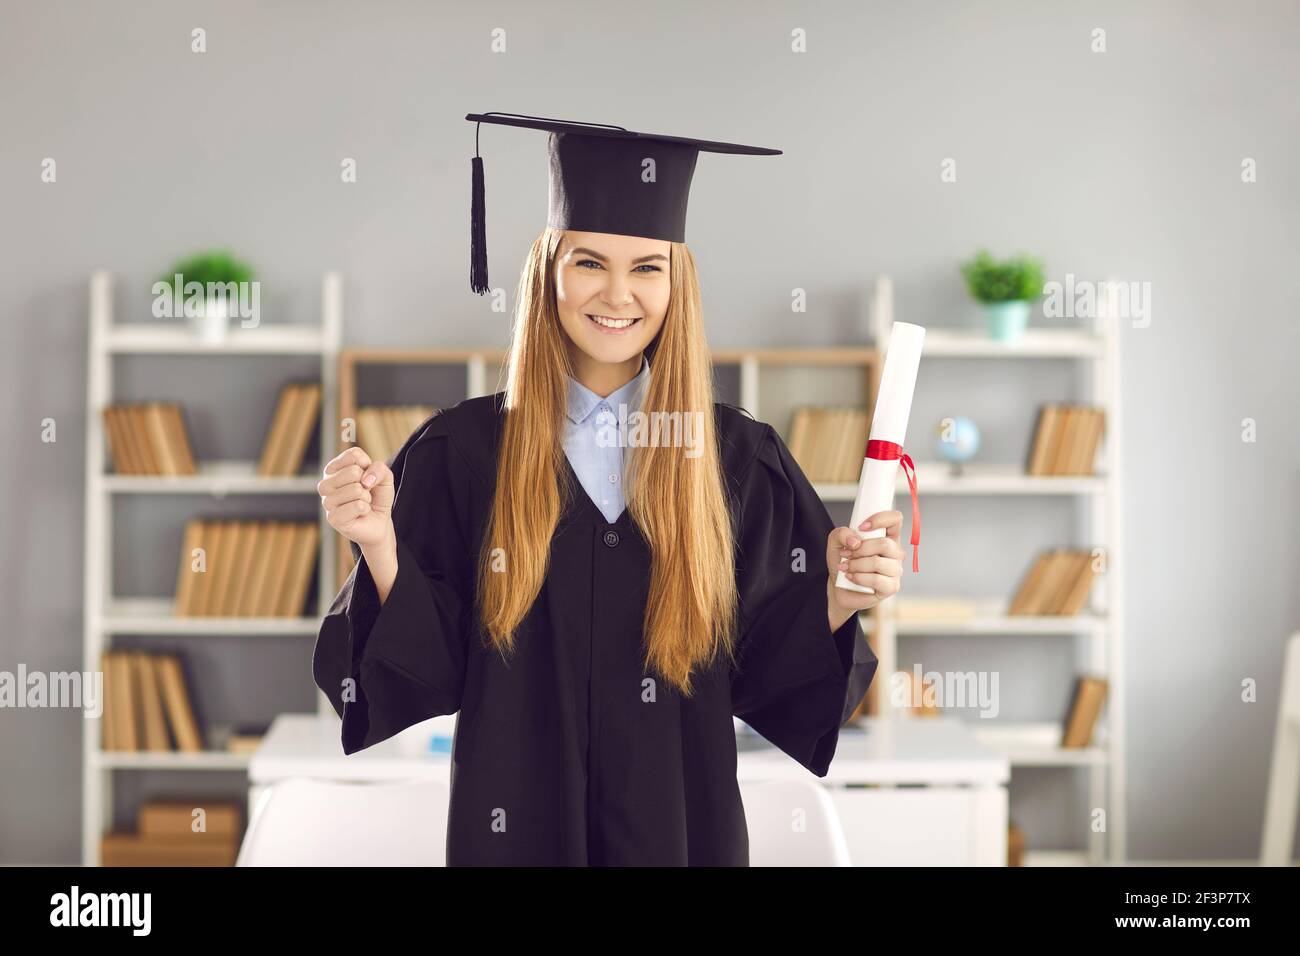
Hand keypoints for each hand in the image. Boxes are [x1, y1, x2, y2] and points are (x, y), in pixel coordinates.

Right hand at [318, 446, 395, 550]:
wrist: (379, 522)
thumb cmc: (377, 497)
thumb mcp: (384, 477)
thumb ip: (379, 469)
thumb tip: (365, 481)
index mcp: (333, 469)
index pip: (354, 455)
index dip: (368, 466)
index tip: (366, 477)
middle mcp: (325, 484)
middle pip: (353, 471)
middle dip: (368, 484)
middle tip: (365, 494)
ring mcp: (326, 501)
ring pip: (356, 489)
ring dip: (367, 498)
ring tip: (362, 503)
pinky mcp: (332, 518)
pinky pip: (357, 505)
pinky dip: (366, 509)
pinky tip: (360, 513)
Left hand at [826, 510, 905, 625]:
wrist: (839, 587)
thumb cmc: (843, 562)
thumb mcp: (836, 543)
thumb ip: (841, 534)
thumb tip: (855, 541)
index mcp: (886, 536)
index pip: (895, 519)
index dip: (880, 519)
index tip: (861, 527)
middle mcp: (895, 552)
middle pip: (885, 544)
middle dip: (860, 549)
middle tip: (846, 554)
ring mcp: (895, 570)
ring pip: (878, 562)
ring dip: (856, 565)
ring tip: (846, 567)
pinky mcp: (892, 586)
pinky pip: (877, 580)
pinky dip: (859, 577)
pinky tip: (851, 577)